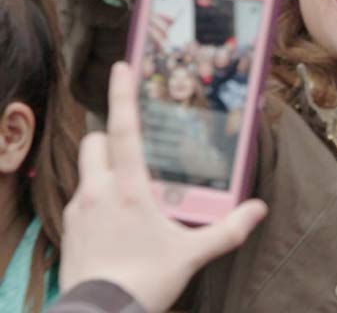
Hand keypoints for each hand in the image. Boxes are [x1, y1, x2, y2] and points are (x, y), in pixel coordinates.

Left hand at [59, 63, 266, 312]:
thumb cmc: (145, 279)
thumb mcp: (192, 254)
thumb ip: (228, 230)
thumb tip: (258, 210)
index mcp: (129, 189)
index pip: (124, 130)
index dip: (123, 95)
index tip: (121, 67)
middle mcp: (98, 192)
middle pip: (94, 143)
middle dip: (108, 136)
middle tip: (131, 145)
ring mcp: (79, 210)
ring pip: (85, 170)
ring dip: (101, 168)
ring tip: (126, 186)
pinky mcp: (69, 230)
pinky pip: (80, 199)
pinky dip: (95, 198)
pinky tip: (114, 218)